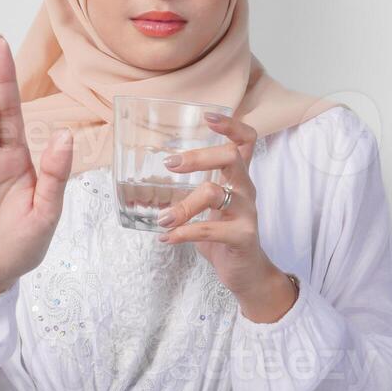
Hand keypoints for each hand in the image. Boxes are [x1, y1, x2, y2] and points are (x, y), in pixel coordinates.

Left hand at [154, 112, 297, 322]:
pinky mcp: (244, 236)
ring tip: (162, 219)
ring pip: (215, 193)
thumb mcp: (209, 208)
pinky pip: (211, 229)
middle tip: (170, 164)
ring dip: (183, 205)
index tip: (208, 116)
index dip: (231, 125)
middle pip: (231, 157)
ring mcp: (248, 212)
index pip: (246, 141)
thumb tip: (144, 181)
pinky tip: (167, 239)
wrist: (247, 274)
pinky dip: (184, 233)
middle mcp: (246, 190)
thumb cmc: (223, 236)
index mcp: (238, 178)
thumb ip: (189, 191)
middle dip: (199, 157)